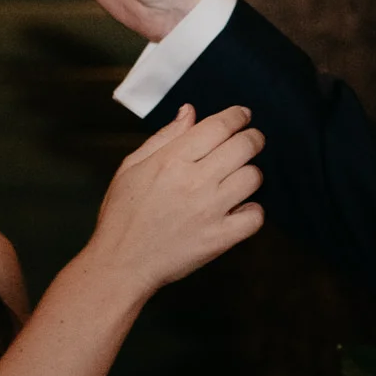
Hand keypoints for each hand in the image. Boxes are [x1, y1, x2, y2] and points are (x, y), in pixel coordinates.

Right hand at [87, 103, 265, 293]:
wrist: (121, 263)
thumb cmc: (122, 215)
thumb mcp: (132, 167)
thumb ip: (165, 137)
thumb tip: (190, 112)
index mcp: (172, 160)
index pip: (219, 126)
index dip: (238, 116)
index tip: (243, 115)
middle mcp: (195, 181)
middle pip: (244, 146)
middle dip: (253, 138)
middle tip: (251, 140)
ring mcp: (210, 210)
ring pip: (253, 177)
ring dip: (250, 173)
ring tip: (238, 177)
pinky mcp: (219, 238)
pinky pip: (255, 217)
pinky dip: (252, 211)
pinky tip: (239, 209)